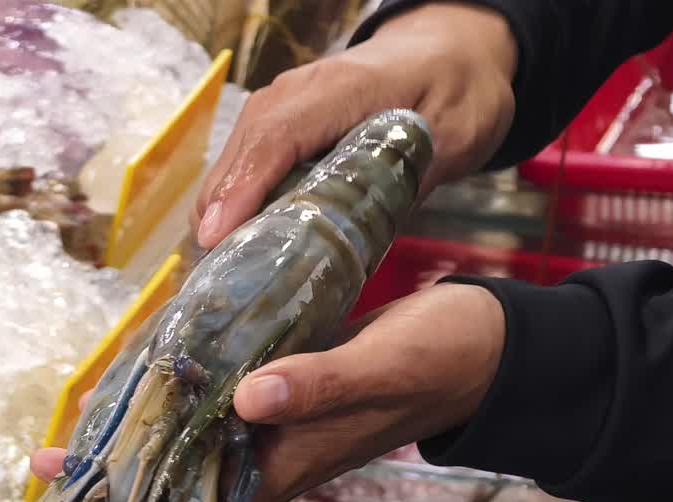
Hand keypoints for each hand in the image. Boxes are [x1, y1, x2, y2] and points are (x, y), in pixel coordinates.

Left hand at [29, 282, 505, 501]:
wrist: (477, 345)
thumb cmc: (437, 362)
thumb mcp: (380, 370)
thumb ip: (318, 385)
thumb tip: (248, 399)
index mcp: (284, 470)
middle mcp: (266, 461)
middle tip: (38, 481)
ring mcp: (269, 431)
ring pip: (183, 462)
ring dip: (128, 461)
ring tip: (65, 450)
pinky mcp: (274, 396)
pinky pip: (207, 418)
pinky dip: (167, 415)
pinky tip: (137, 398)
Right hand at [193, 2, 517, 248]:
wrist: (449, 51)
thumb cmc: (455, 89)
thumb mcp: (453, 137)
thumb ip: (406, 182)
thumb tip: (357, 240)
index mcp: (340, 89)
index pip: (275, 138)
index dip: (242, 189)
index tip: (218, 236)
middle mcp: (296, 92)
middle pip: (240, 156)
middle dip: (219, 215)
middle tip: (217, 280)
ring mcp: (280, 105)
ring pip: (232, 162)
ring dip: (222, 214)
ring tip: (225, 271)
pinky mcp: (277, 122)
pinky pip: (243, 163)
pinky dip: (235, 203)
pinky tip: (241, 243)